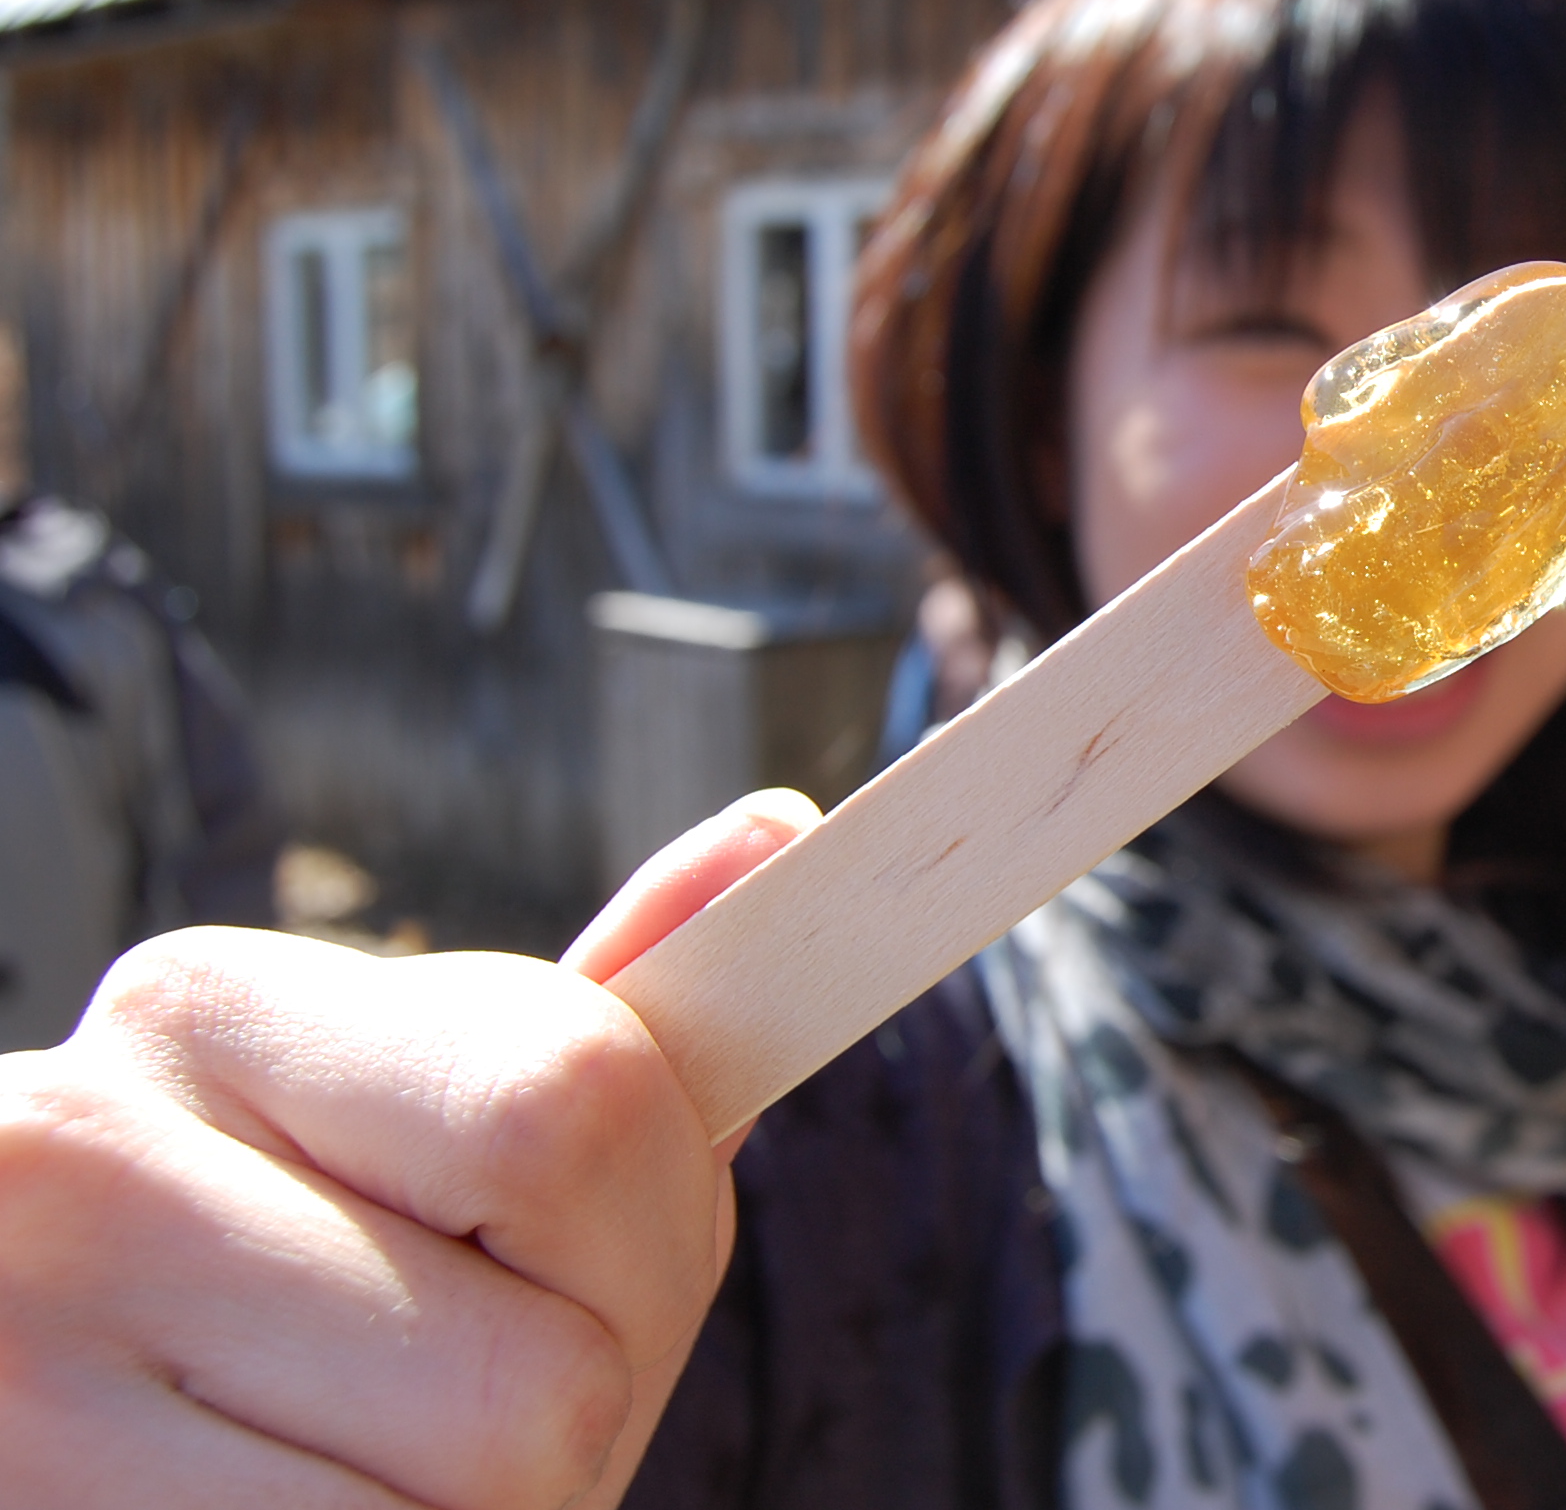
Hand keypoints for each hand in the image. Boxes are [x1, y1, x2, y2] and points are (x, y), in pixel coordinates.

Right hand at [0, 789, 817, 1508]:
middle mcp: (81, 1163)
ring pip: (484, 1506)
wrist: (16, 1381)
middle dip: (573, 1416)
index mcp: (206, 1007)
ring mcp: (25, 1370)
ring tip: (364, 1469)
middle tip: (461, 1408)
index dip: (654, 1237)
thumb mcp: (400, 1112)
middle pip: (551, 1370)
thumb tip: (773, 839)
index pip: (576, 1110)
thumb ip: (583, 1034)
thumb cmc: (254, 1259)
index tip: (588, 1266)